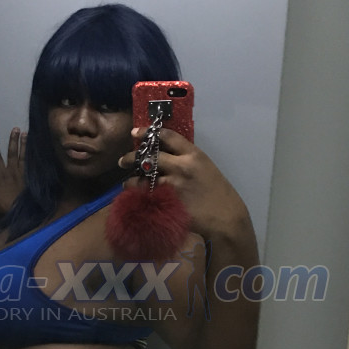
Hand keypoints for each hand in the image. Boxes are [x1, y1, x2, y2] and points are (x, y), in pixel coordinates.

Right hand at [0, 127, 26, 217]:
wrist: (22, 212)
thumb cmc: (6, 206)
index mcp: (2, 176)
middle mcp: (13, 171)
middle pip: (12, 153)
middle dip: (13, 140)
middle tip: (15, 129)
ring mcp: (23, 173)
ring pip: (23, 155)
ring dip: (24, 144)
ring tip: (25, 133)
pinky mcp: (31, 177)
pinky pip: (31, 163)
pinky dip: (32, 155)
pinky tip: (35, 148)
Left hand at [118, 127, 251, 242]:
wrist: (225, 216)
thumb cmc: (217, 191)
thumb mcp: (205, 167)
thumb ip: (185, 159)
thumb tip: (164, 154)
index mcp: (193, 155)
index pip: (167, 136)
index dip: (147, 132)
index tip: (135, 132)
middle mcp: (181, 167)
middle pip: (150, 157)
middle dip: (131, 157)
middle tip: (122, 161)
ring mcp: (174, 185)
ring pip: (143, 179)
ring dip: (132, 181)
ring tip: (127, 183)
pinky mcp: (169, 202)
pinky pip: (147, 197)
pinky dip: (138, 196)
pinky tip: (135, 198)